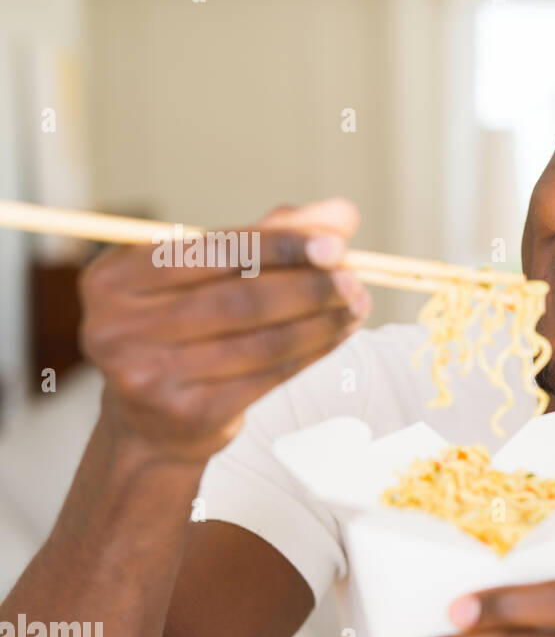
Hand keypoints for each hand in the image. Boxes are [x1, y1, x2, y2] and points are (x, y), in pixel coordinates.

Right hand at [79, 198, 369, 461]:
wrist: (153, 424)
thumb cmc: (185, 332)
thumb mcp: (209, 279)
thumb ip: (270, 239)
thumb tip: (343, 212)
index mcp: (114, 280)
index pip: (213, 252)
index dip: (281, 245)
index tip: (337, 241)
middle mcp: (118, 328)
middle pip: (239, 299)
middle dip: (308, 286)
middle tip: (354, 278)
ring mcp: (148, 377)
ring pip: (261, 341)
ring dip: (321, 321)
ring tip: (358, 305)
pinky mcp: (188, 415)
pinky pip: (270, 376)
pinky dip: (314, 351)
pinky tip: (340, 334)